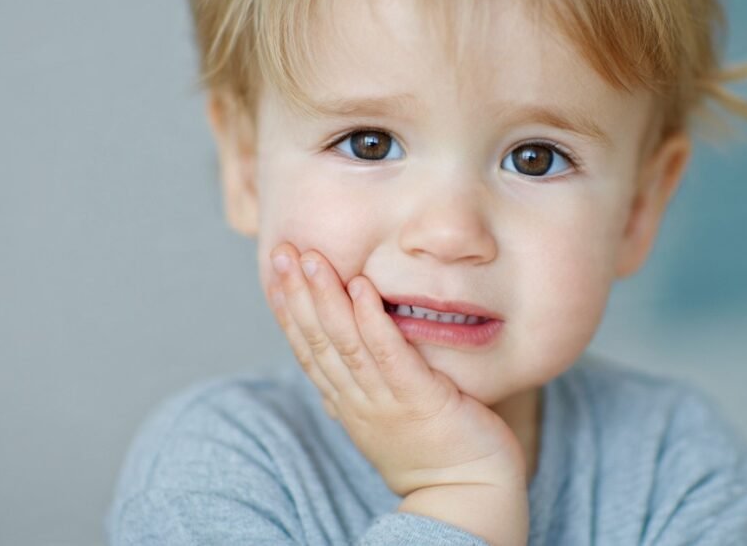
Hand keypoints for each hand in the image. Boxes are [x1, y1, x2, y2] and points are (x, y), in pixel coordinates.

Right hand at [264, 243, 527, 496]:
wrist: (469, 495)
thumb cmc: (439, 452)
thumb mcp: (391, 416)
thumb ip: (371, 385)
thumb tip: (354, 355)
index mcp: (349, 403)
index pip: (310, 350)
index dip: (290, 310)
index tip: (277, 272)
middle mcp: (358, 401)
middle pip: (319, 341)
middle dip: (298, 294)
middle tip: (284, 251)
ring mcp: (385, 401)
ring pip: (345, 344)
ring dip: (326, 298)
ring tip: (314, 259)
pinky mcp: (419, 400)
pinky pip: (388, 356)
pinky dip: (372, 321)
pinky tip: (362, 289)